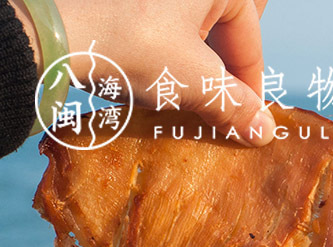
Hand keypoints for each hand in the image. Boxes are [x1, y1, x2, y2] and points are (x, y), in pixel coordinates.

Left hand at [11, 0, 274, 143]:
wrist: (51, 27)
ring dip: (196, 61)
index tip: (246, 120)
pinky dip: (166, 48)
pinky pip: (161, 20)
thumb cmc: (129, 42)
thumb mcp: (193, 80)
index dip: (251, 84)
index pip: (250, 37)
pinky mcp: (126, 2)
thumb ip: (235, 106)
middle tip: (220, 100)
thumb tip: (263, 131)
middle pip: (225, 22)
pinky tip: (156, 76)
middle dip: (225, 63)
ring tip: (186, 96)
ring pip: (192, 22)